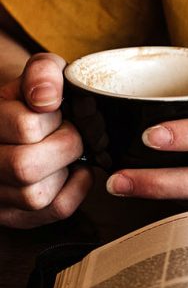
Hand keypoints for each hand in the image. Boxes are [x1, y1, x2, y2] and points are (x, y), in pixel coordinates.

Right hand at [0, 53, 90, 227]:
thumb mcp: (38, 72)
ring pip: (35, 195)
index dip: (52, 118)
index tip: (54, 112)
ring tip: (63, 151)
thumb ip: (44, 73)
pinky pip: (54, 210)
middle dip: (64, 146)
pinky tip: (73, 170)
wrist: (19, 119)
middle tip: (68, 133)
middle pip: (25, 167)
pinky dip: (76, 189)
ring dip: (64, 170)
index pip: (25, 126)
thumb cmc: (33, 97)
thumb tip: (47, 99)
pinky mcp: (11, 215)